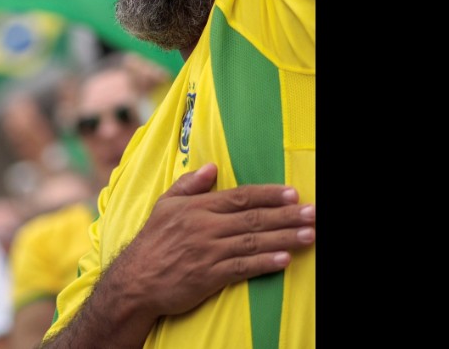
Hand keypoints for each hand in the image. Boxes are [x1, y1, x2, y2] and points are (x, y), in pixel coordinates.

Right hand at [109, 163, 314, 317]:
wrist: (135, 280)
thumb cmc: (152, 241)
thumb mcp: (164, 205)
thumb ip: (188, 185)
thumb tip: (211, 167)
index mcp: (196, 207)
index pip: (239, 196)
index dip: (268, 195)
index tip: (293, 193)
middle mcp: (204, 227)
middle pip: (252, 218)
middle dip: (286, 216)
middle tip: (313, 213)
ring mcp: (208, 252)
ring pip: (252, 242)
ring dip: (284, 238)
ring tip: (309, 235)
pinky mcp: (209, 276)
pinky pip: (242, 268)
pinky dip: (264, 263)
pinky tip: (284, 259)